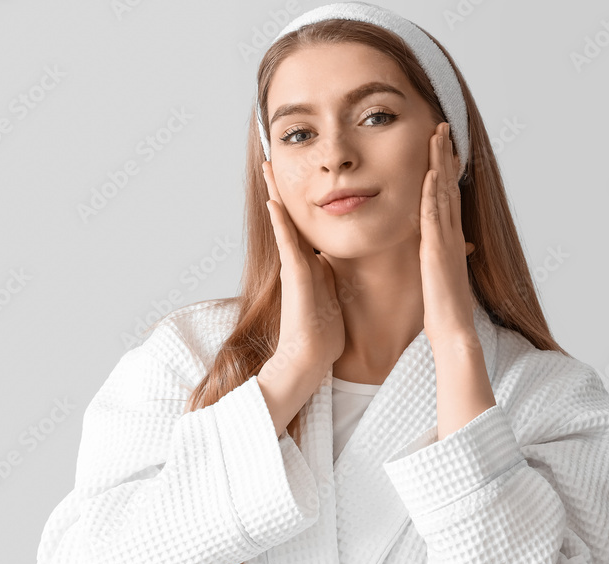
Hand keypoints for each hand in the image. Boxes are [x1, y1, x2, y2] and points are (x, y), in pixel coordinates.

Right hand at [262, 161, 345, 376]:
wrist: (309, 358)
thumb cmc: (323, 333)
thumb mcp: (332, 294)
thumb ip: (332, 275)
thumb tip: (338, 262)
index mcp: (310, 264)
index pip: (304, 224)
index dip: (300, 200)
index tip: (298, 175)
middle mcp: (298, 261)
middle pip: (289, 216)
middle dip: (281, 189)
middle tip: (273, 160)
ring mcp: (293, 268)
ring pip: (284, 223)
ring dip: (276, 195)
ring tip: (269, 169)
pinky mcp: (293, 278)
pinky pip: (287, 245)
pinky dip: (281, 223)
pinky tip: (275, 203)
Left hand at [418, 122, 476, 344]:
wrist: (454, 330)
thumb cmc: (446, 310)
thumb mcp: (444, 277)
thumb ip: (445, 260)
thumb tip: (449, 253)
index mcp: (451, 240)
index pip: (449, 197)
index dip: (446, 171)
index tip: (442, 148)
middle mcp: (452, 235)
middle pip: (449, 186)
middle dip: (445, 156)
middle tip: (442, 128)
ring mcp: (446, 240)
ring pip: (444, 193)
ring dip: (440, 163)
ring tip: (438, 136)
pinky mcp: (436, 251)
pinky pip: (435, 216)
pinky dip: (434, 193)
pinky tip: (432, 173)